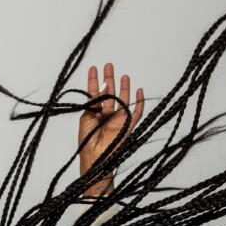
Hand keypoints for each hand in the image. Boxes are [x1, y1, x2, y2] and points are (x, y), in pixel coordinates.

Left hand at [78, 62, 143, 195]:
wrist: (96, 159)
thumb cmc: (87, 143)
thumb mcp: (86, 119)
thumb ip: (94, 103)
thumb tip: (101, 86)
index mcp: (94, 114)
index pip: (95, 94)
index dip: (94, 81)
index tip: (93, 68)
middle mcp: (107, 115)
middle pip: (110, 93)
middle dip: (109, 78)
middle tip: (108, 65)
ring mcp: (118, 120)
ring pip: (123, 100)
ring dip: (123, 87)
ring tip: (122, 74)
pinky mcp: (128, 126)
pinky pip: (136, 112)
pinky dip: (139, 102)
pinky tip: (139, 90)